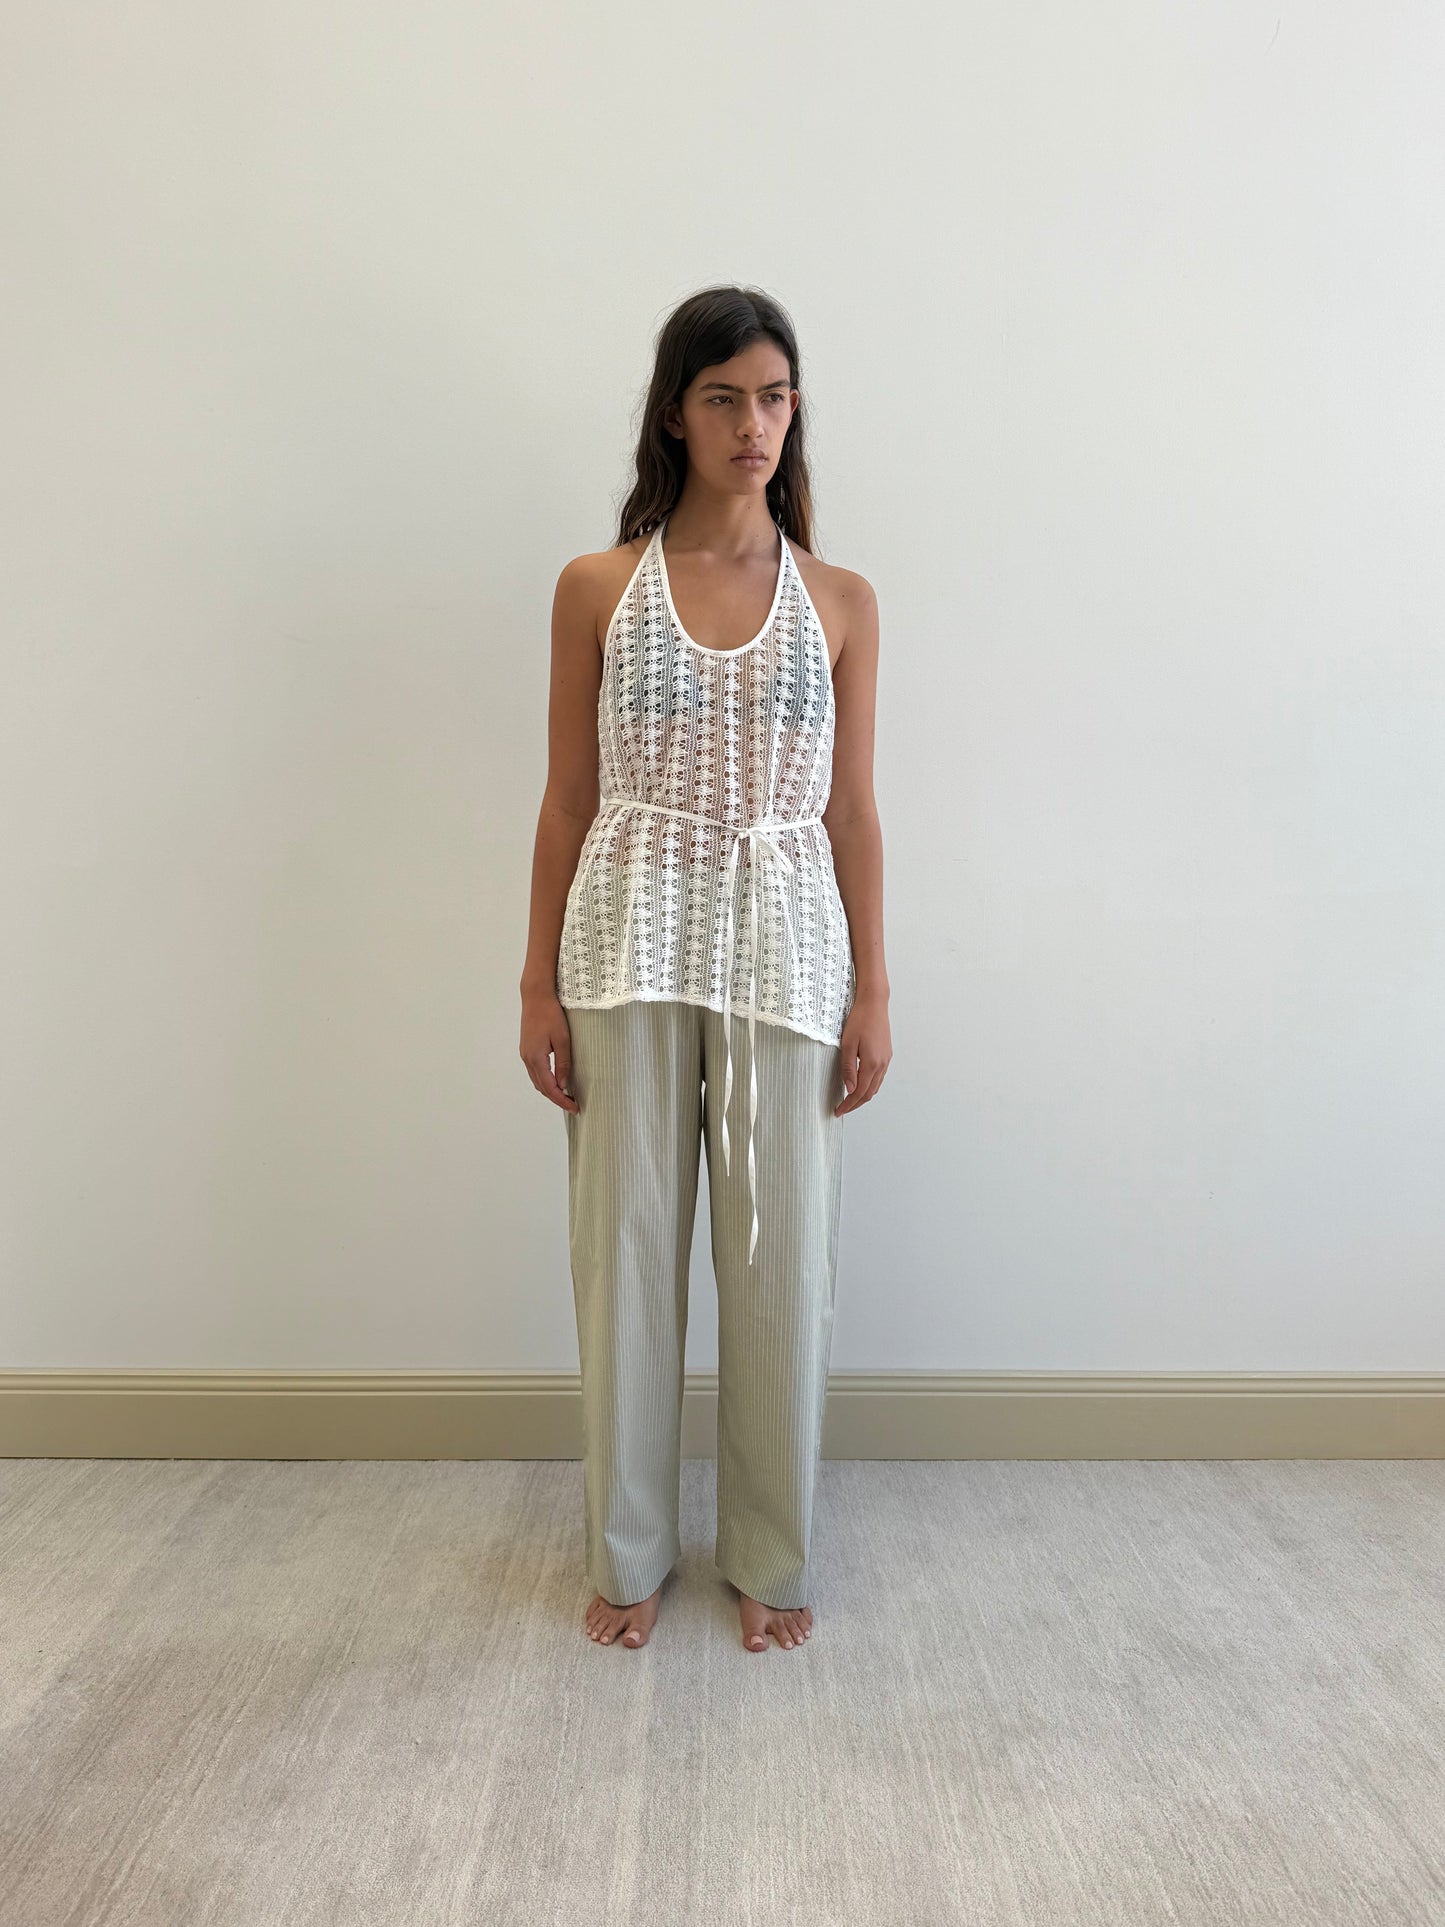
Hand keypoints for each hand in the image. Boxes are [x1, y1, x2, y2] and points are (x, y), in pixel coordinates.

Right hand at [520, 990, 579, 1112]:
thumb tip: (563, 1084)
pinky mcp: (527, 1049)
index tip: (574, 1107)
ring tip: (566, 1096)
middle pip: (541, 1087)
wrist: (536, 997)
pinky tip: (555, 1081)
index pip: (549, 1088)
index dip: (562, 1100)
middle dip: (556, 1098)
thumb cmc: (551, 1014)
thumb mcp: (563, 1039)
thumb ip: (563, 1063)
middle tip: (573, 1104)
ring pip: (537, 1080)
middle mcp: (527, 1059)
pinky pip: (535, 1072)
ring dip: (550, 1091)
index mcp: (536, 1058)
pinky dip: (545, 1081)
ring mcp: (525, 1054)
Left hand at [834, 989, 890, 1115]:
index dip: (849, 1104)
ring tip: (850, 1100)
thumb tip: (849, 1088)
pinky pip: (879, 1077)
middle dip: (856, 1104)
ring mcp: (886, 1059)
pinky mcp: (887, 1054)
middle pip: (870, 1093)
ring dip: (863, 1096)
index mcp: (872, 1063)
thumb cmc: (859, 1020)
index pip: (860, 1092)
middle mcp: (882, 1064)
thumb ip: (848, 1067)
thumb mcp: (847, 1044)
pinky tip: (861, 1084)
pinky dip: (870, 1086)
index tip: (838, 1111)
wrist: (874, 1003)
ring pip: (876, 1086)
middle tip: (842, 1109)